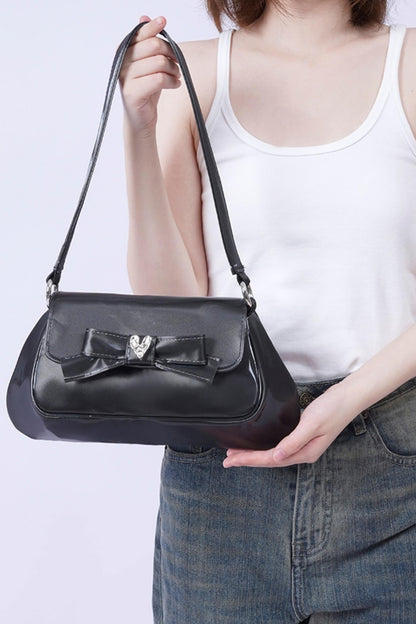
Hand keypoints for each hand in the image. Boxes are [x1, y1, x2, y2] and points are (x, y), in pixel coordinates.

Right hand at [119, 15, 180, 134]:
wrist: (141, 120)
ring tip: (176, 76)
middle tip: (177, 63)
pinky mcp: (132, 93)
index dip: (153, 27)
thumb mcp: (149, 64)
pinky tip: (175, 85)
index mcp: (123, 52)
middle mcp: (121, 63)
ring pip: (159, 63)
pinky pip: (159, 79)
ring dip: (174, 70)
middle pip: (153, 46)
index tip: (163, 21)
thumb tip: (144, 17)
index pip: (140, 34)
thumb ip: (147, 43)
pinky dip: (172, 81)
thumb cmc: (146, 91)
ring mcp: (125, 79)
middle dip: (171, 53)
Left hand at [223, 383, 358, 467]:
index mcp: (305, 453)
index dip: (249, 460)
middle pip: (270, 460)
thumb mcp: (312, 423)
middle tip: (227, 461)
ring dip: (254, 455)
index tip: (232, 460)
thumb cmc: (333, 408)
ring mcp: (303, 445)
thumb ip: (294, 440)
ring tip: (237, 455)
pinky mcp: (302, 436)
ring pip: (273, 454)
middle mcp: (303, 452)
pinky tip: (258, 445)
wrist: (348, 397)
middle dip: (248, 460)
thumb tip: (276, 457)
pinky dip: (265, 446)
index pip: (271, 460)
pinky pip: (279, 446)